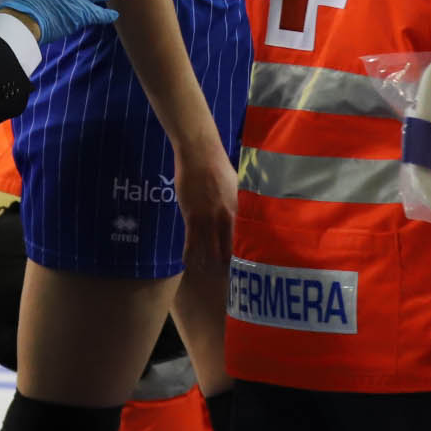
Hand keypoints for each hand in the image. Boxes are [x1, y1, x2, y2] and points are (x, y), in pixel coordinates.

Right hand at [177, 143, 238, 272]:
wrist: (199, 153)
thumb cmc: (217, 165)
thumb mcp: (234, 184)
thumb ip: (235, 202)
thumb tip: (238, 211)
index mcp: (238, 209)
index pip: (241, 238)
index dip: (239, 253)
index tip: (239, 265)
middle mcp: (226, 217)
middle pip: (227, 248)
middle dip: (225, 264)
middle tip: (224, 277)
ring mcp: (209, 218)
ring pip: (209, 248)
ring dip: (207, 262)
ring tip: (206, 274)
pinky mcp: (192, 216)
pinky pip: (191, 241)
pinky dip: (190, 253)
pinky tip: (189, 261)